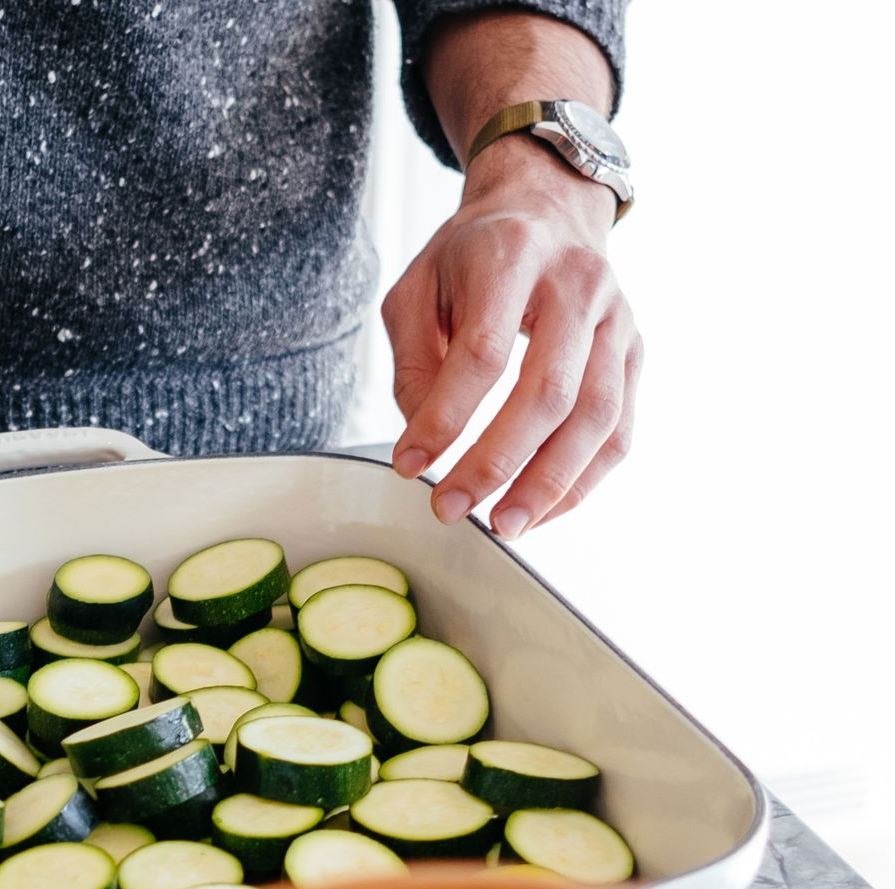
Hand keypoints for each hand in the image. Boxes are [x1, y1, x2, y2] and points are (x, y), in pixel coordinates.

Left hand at [382, 135, 642, 538]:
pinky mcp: (634, 351)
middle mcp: (577, 284)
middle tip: (452, 508)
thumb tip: (426, 439)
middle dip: (497, 461)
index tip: (408, 464)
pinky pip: (620, 429)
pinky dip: (583, 478)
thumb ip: (414, 362)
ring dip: (550, 482)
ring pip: (596, 416)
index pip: (484, 352)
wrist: (546, 210)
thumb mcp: (417, 289)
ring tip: (504, 524)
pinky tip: (543, 508)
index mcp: (511, 257)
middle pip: (547, 390)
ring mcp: (616, 319)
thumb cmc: (471, 258)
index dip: (445, 417)